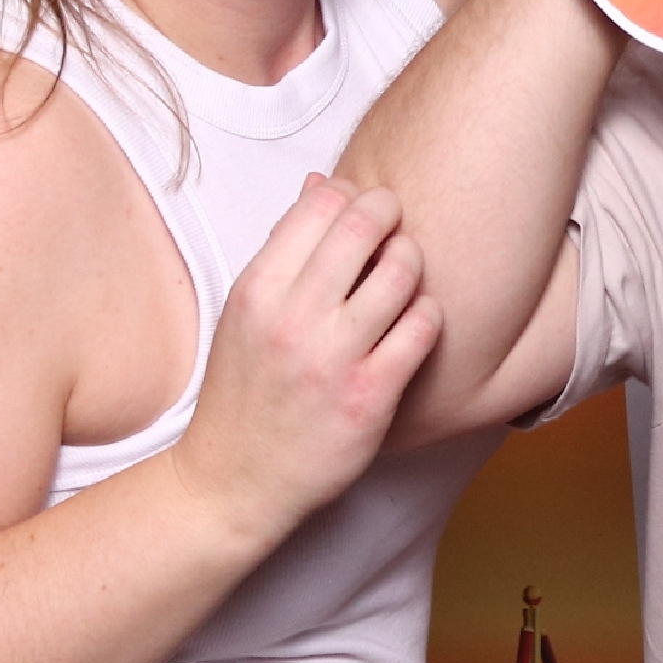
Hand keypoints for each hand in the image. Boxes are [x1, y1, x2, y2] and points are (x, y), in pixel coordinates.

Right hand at [169, 173, 442, 549]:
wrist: (234, 481)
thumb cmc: (245, 391)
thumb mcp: (246, 312)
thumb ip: (285, 248)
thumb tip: (322, 182)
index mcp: (257, 290)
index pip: (321, 203)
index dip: (354, 194)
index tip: (362, 210)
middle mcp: (292, 319)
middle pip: (364, 227)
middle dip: (391, 214)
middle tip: (396, 228)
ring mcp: (333, 359)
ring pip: (402, 273)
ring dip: (413, 263)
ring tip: (405, 276)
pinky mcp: (369, 398)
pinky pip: (422, 329)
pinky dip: (429, 314)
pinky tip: (416, 321)